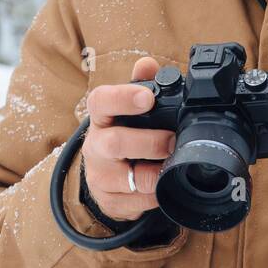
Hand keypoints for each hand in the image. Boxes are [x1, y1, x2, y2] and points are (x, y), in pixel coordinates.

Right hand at [81, 55, 175, 221]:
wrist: (104, 175)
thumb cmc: (123, 132)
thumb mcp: (127, 109)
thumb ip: (140, 83)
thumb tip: (148, 64)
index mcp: (101, 118)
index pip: (101, 101)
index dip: (123, 97)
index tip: (148, 97)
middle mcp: (95, 146)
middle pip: (116, 143)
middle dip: (149, 142)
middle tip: (172, 140)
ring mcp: (100, 177)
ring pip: (127, 178)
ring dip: (155, 173)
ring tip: (172, 165)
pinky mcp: (109, 201)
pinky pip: (136, 203)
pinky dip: (155, 195)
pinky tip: (164, 185)